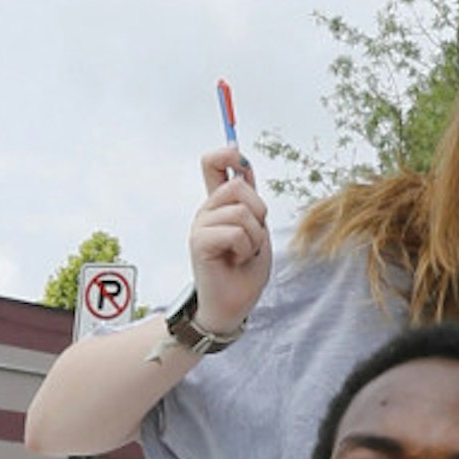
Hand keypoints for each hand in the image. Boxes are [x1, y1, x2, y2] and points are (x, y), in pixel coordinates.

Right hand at [184, 148, 271, 331]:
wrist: (235, 303)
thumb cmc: (246, 268)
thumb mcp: (256, 226)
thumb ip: (249, 198)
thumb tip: (242, 162)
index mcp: (219, 204)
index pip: (212, 164)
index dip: (228, 155)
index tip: (241, 163)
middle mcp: (207, 210)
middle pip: (238, 185)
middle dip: (259, 212)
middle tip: (253, 237)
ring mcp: (200, 225)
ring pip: (241, 212)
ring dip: (254, 237)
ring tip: (244, 252)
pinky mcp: (199, 242)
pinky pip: (234, 232)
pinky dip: (245, 248)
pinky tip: (236, 260)